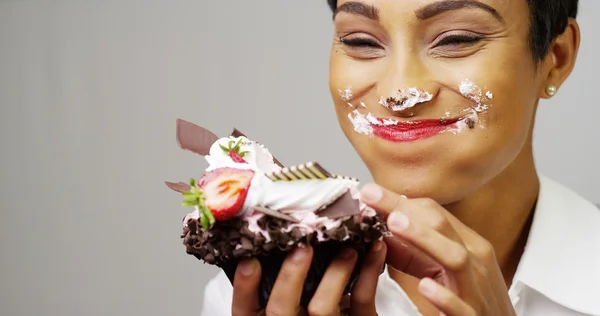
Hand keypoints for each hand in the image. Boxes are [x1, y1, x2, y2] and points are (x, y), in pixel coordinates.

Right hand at [231, 240, 386, 315]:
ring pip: (322, 308)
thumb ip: (279, 278)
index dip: (245, 286)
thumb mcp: (290, 298)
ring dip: (334, 274)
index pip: (246, 308)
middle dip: (289, 278)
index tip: (248, 261)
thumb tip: (278, 232)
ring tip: (347, 248)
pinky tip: (375, 248)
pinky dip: (369, 272)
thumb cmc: (314, 304)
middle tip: (301, 249)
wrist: (340, 314)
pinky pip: (362, 302)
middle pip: (280, 310)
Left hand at [360, 183, 516, 315]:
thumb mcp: (443, 271)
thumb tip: (379, 235)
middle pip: (440, 225)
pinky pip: (461, 307)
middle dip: (403, 208)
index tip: (369, 193)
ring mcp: (476, 290)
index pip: (433, 213)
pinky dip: (444, 296)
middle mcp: (475, 262)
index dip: (399, 201)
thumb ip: (412, 254)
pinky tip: (425, 286)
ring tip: (394, 223)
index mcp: (467, 246)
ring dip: (424, 238)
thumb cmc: (473, 301)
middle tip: (371, 195)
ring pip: (455, 258)